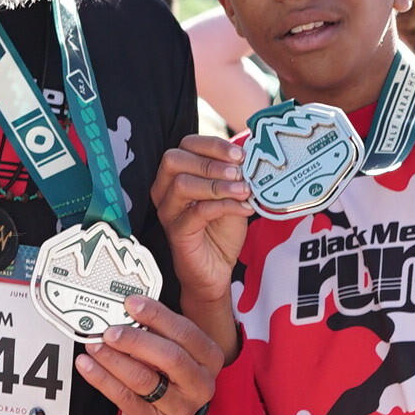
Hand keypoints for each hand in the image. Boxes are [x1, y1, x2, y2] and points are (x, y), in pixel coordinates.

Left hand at [78, 294, 223, 414]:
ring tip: (94, 345)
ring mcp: (179, 406)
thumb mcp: (175, 351)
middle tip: (110, 331)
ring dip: (113, 359)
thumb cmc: (169, 378)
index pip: (186, 332)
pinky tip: (88, 365)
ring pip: (143, 378)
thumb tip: (127, 310)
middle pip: (169, 357)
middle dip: (135, 340)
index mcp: (209, 358)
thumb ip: (159, 331)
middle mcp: (200, 383)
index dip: (157, 315)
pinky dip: (101, 378)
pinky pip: (124, 397)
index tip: (131, 304)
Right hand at [152, 134, 251, 306]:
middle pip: (174, 159)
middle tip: (239, 172)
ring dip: (218, 184)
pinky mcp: (176, 232)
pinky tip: (243, 208)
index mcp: (176, 175)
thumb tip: (250, 154)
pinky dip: (224, 206)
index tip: (239, 155)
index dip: (213, 145)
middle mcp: (164, 190)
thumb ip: (234, 175)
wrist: (216, 269)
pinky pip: (197, 212)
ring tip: (243, 190)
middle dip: (211, 162)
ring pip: (182, 184)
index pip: (185, 145)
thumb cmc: (220, 230)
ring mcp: (168, 211)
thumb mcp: (230, 194)